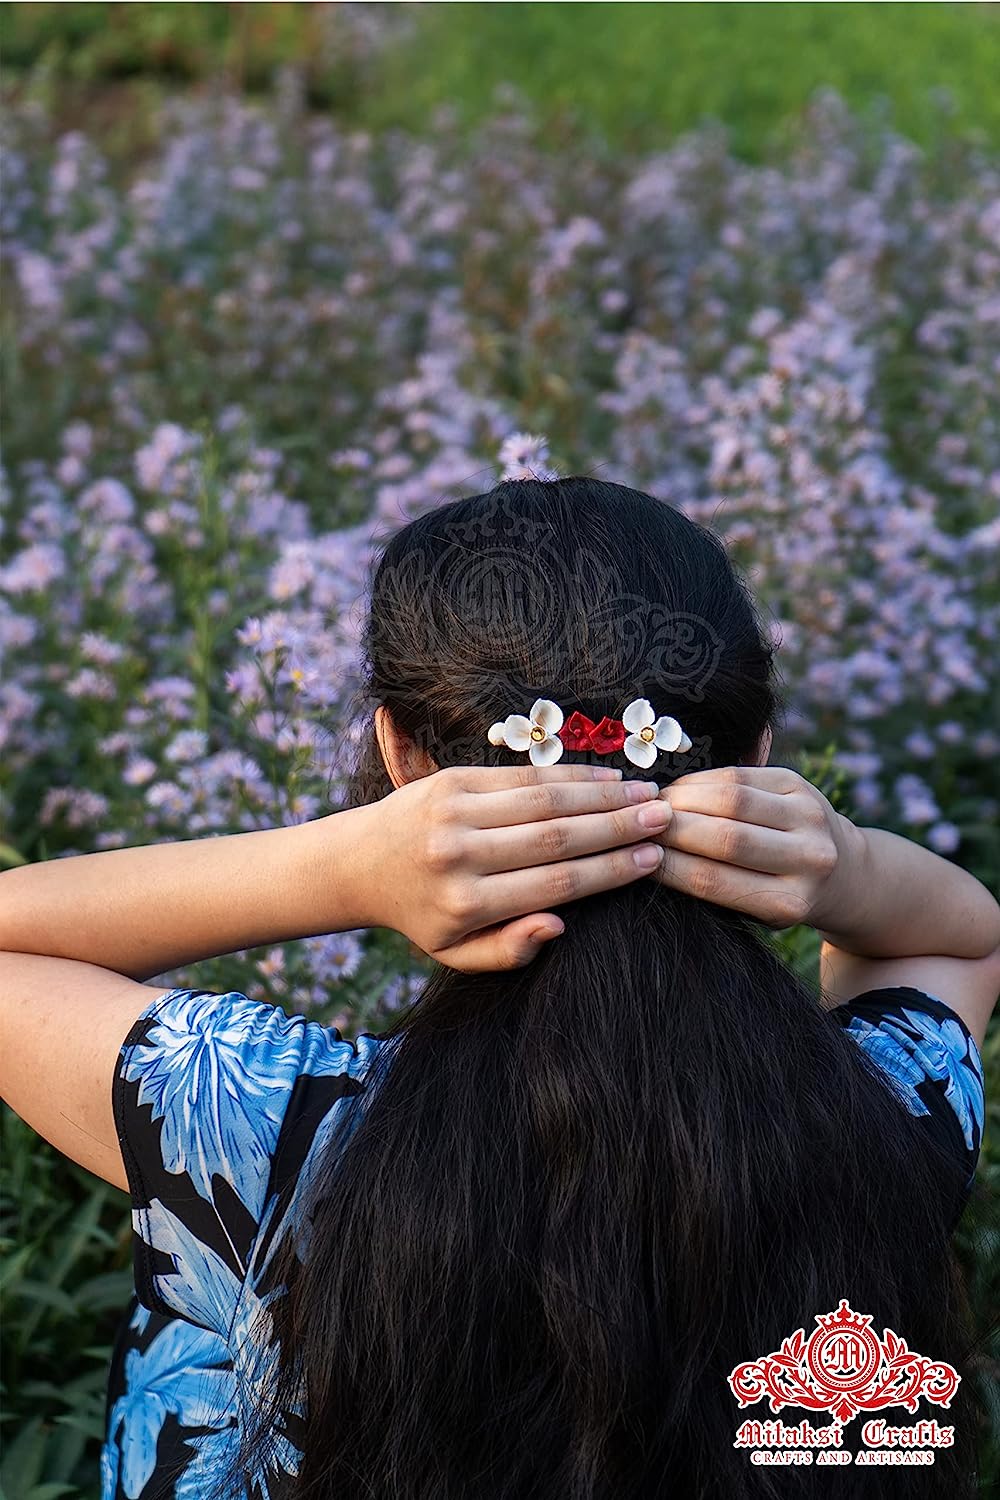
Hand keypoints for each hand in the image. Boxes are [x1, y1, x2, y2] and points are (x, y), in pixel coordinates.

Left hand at [361, 763, 671, 970]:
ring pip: (544, 800)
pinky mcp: (451, 779)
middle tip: (664, 819)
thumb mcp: (457, 954)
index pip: (556, 884)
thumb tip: (559, 927)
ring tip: (645, 794)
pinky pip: (521, 775)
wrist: (358, 862)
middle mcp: (459, 855)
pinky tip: (604, 775)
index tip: (652, 859)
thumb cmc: (421, 913)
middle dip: (618, 826)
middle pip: (557, 837)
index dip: (610, 870)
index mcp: (466, 904)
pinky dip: (568, 775)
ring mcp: (454, 812)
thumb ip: (510, 950)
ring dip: (602, 794)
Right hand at [649, 765, 863, 929]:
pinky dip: (703, 781)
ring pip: (732, 799)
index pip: (713, 881)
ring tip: (655, 804)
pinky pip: (741, 775)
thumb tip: (645, 858)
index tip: (634, 856)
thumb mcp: (755, 910)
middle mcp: (808, 860)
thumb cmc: (781, 895)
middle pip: (725, 837)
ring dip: (683, 798)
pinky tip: (680, 789)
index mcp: (789, 903)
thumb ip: (713, 886)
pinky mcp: (802, 785)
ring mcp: (810, 818)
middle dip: (671, 828)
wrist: (843, 872)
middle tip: (635, 823)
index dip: (666, 865)